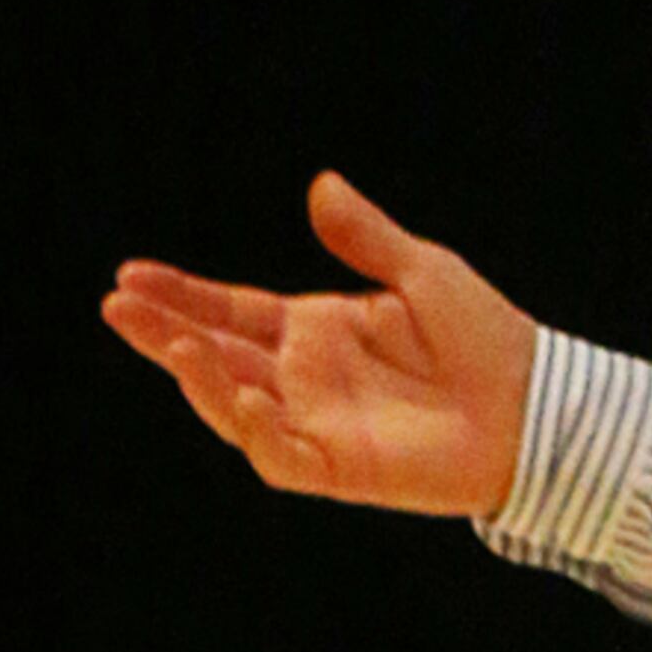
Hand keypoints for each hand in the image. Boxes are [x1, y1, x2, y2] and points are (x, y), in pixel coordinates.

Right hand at [103, 174, 533, 517]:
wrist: (533, 403)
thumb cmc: (483, 335)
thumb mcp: (422, 271)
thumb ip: (364, 237)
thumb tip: (319, 184)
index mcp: (316, 328)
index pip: (230, 311)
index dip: (182, 296)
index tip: (131, 274)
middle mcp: (303, 377)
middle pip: (215, 356)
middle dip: (164, 332)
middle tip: (118, 305)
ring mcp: (315, 424)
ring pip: (234, 407)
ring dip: (199, 380)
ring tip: (174, 344)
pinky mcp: (338, 468)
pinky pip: (280, 455)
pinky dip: (257, 430)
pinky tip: (245, 398)